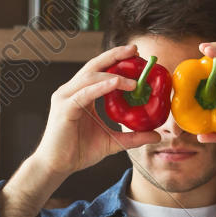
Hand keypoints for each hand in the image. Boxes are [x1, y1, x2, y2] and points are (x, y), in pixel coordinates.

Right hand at [31, 43, 161, 180]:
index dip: (116, 60)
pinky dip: (101, 87)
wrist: (58, 166)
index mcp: (81, 94)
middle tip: (135, 50)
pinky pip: (85, 94)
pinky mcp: (64, 109)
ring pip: (90, 77)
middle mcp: (72, 91)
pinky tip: (116, 84)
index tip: (135, 55)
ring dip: (113, 74)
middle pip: (94, 66)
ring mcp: (66, 98)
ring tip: (134, 79)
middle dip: (115, 55)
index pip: (99, 71)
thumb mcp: (113, 142)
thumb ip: (133, 137)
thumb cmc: (79, 151)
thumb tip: (157, 135)